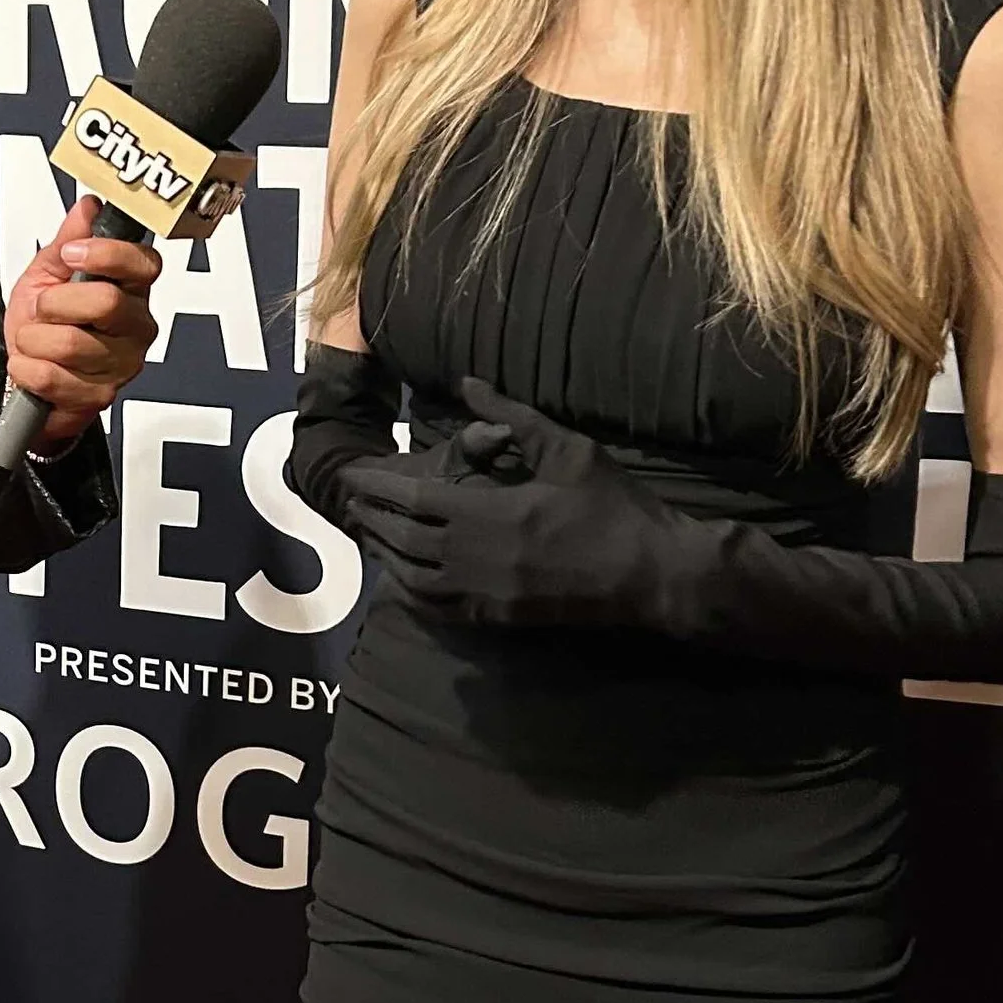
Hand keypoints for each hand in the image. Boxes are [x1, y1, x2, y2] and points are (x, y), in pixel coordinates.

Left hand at [3, 199, 160, 454]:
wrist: (26, 376)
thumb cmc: (44, 324)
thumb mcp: (48, 273)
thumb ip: (69, 240)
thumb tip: (89, 207)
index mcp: (130, 288)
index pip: (143, 264)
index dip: (106, 255)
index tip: (72, 254)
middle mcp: (135, 326)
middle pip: (106, 303)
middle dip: (56, 302)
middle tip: (44, 307)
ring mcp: (122, 363)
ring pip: (71, 343)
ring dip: (34, 338)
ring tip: (35, 340)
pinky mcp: (101, 397)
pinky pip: (52, 376)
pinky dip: (26, 368)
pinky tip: (32, 365)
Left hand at [344, 380, 681, 627]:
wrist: (652, 575)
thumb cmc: (612, 506)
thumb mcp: (566, 449)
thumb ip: (511, 417)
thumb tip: (466, 384)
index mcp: (488, 512)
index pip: (414, 497)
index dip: (378, 486)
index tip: (352, 475)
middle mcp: (475, 557)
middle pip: (404, 539)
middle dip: (374, 518)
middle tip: (350, 502)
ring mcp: (485, 593)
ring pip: (414, 579)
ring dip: (387, 556)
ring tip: (371, 535)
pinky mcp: (499, 618)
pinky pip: (440, 609)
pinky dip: (414, 593)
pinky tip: (405, 580)